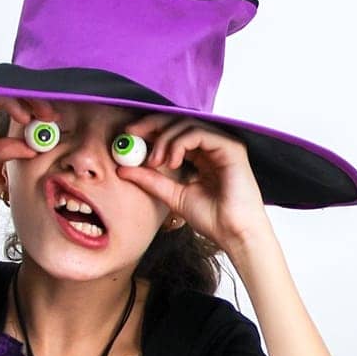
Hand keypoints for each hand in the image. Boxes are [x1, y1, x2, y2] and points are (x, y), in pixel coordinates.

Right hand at [0, 87, 60, 173]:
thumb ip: (3, 149)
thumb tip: (32, 150)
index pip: (13, 104)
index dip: (35, 112)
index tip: (54, 126)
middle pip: (13, 92)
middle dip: (38, 103)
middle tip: (57, 118)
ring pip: (5, 89)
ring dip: (29, 101)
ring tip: (45, 117)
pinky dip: (8, 101)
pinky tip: (22, 116)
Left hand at [112, 116, 269, 252]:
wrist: (234, 234)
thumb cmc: (213, 219)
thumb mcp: (173, 196)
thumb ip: (151, 181)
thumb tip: (122, 169)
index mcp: (202, 156)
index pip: (174, 133)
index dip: (151, 130)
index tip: (128, 136)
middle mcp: (213, 147)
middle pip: (180, 121)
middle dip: (152, 125)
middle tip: (132, 134)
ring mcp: (223, 145)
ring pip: (187, 124)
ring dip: (164, 139)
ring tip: (155, 161)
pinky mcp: (231, 148)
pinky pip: (199, 133)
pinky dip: (180, 143)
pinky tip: (172, 161)